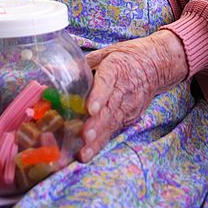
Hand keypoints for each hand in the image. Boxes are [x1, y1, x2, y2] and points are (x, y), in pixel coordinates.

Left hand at [78, 29, 187, 162]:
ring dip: (97, 139)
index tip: (90, 108)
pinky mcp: (130, 117)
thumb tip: (49, 72)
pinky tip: (88, 153)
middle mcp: (124, 88)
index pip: (107, 81)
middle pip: (110, 107)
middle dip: (96, 124)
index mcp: (116, 68)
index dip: (98, 95)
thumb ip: (79, 65)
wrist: (157, 64)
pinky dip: (101, 142)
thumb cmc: (126, 57)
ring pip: (112, 122)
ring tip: (83, 152)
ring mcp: (129, 105)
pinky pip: (114, 129)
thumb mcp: (104, 54)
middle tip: (83, 137)